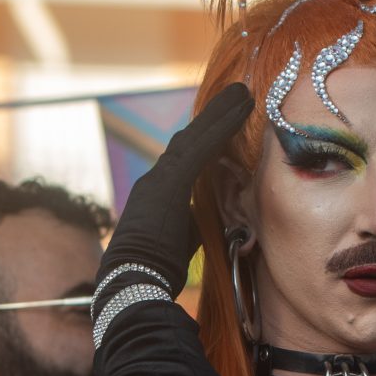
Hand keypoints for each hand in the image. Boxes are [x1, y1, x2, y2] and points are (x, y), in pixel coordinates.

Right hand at [98, 83, 252, 300]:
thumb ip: (199, 222)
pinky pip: (201, 146)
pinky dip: (222, 126)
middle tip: (238, 96)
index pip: (185, 160)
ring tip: (244, 93)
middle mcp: (156, 180)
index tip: (224, 124)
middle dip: (214, 118)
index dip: (205, 140)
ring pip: (195, 137)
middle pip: (189, 140)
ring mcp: (160, 178)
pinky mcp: (169, 182)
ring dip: (221, 113)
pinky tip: (241, 108)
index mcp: (158, 195)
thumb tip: (226, 219)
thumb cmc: (157, 272)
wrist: (132, 282)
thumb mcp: (183, 241)